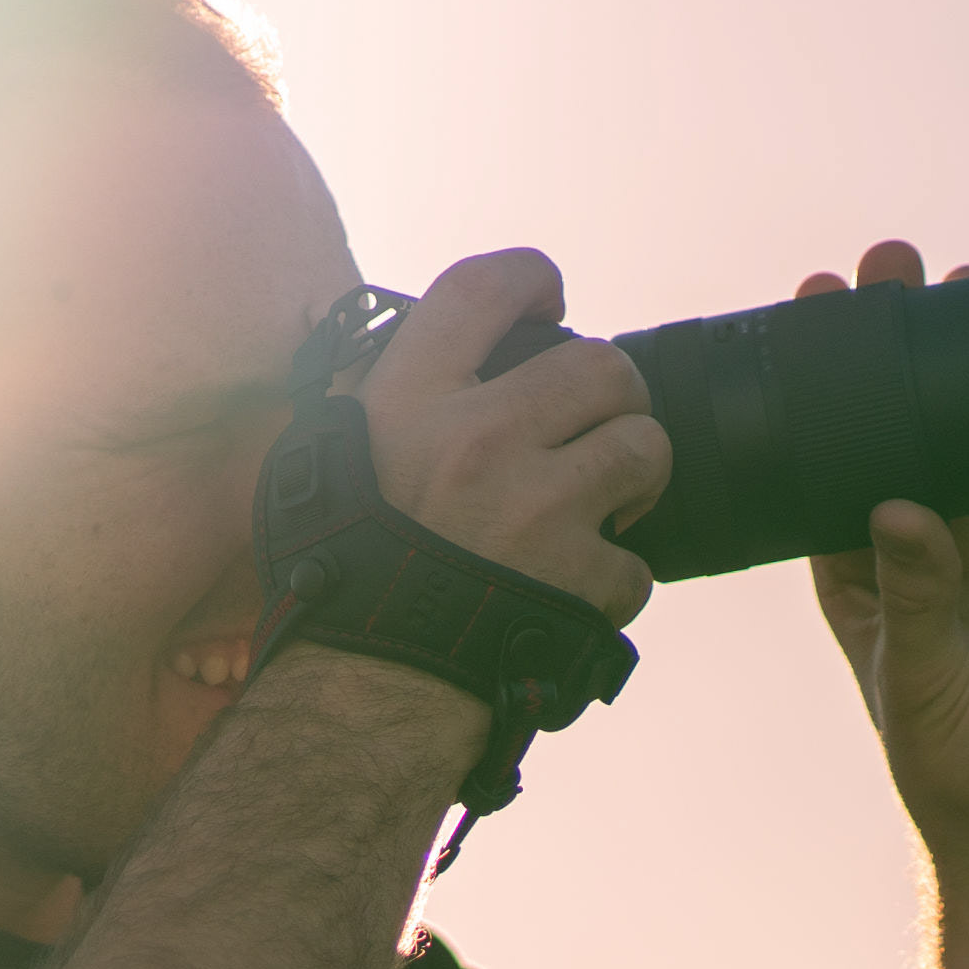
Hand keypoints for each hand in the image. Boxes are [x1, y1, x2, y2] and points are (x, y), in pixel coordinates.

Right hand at [351, 250, 667, 629]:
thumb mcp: (324, 461)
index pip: (483, 288)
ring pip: (644, 447)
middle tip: (595, 425)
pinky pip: (637, 562)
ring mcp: (536, 508)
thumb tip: (421, 348)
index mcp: (408, 400)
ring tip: (602, 504)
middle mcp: (477, 440)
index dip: (531, 278)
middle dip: (613, 394)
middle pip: (600, 365)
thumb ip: (375, 396)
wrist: (365, 690)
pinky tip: (572, 591)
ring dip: (634, 475)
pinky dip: (613, 581)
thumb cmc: (338, 574)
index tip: (548, 298)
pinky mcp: (580, 577)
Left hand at [803, 240, 968, 880]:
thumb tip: (898, 510)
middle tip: (887, 263)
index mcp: (859, 568)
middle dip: (897, 344)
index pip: (831, 457)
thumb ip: (915, 596)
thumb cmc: (959, 766)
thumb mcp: (918, 680)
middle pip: (906, 420)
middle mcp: (926, 538)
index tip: (812, 312)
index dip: (823, 387)